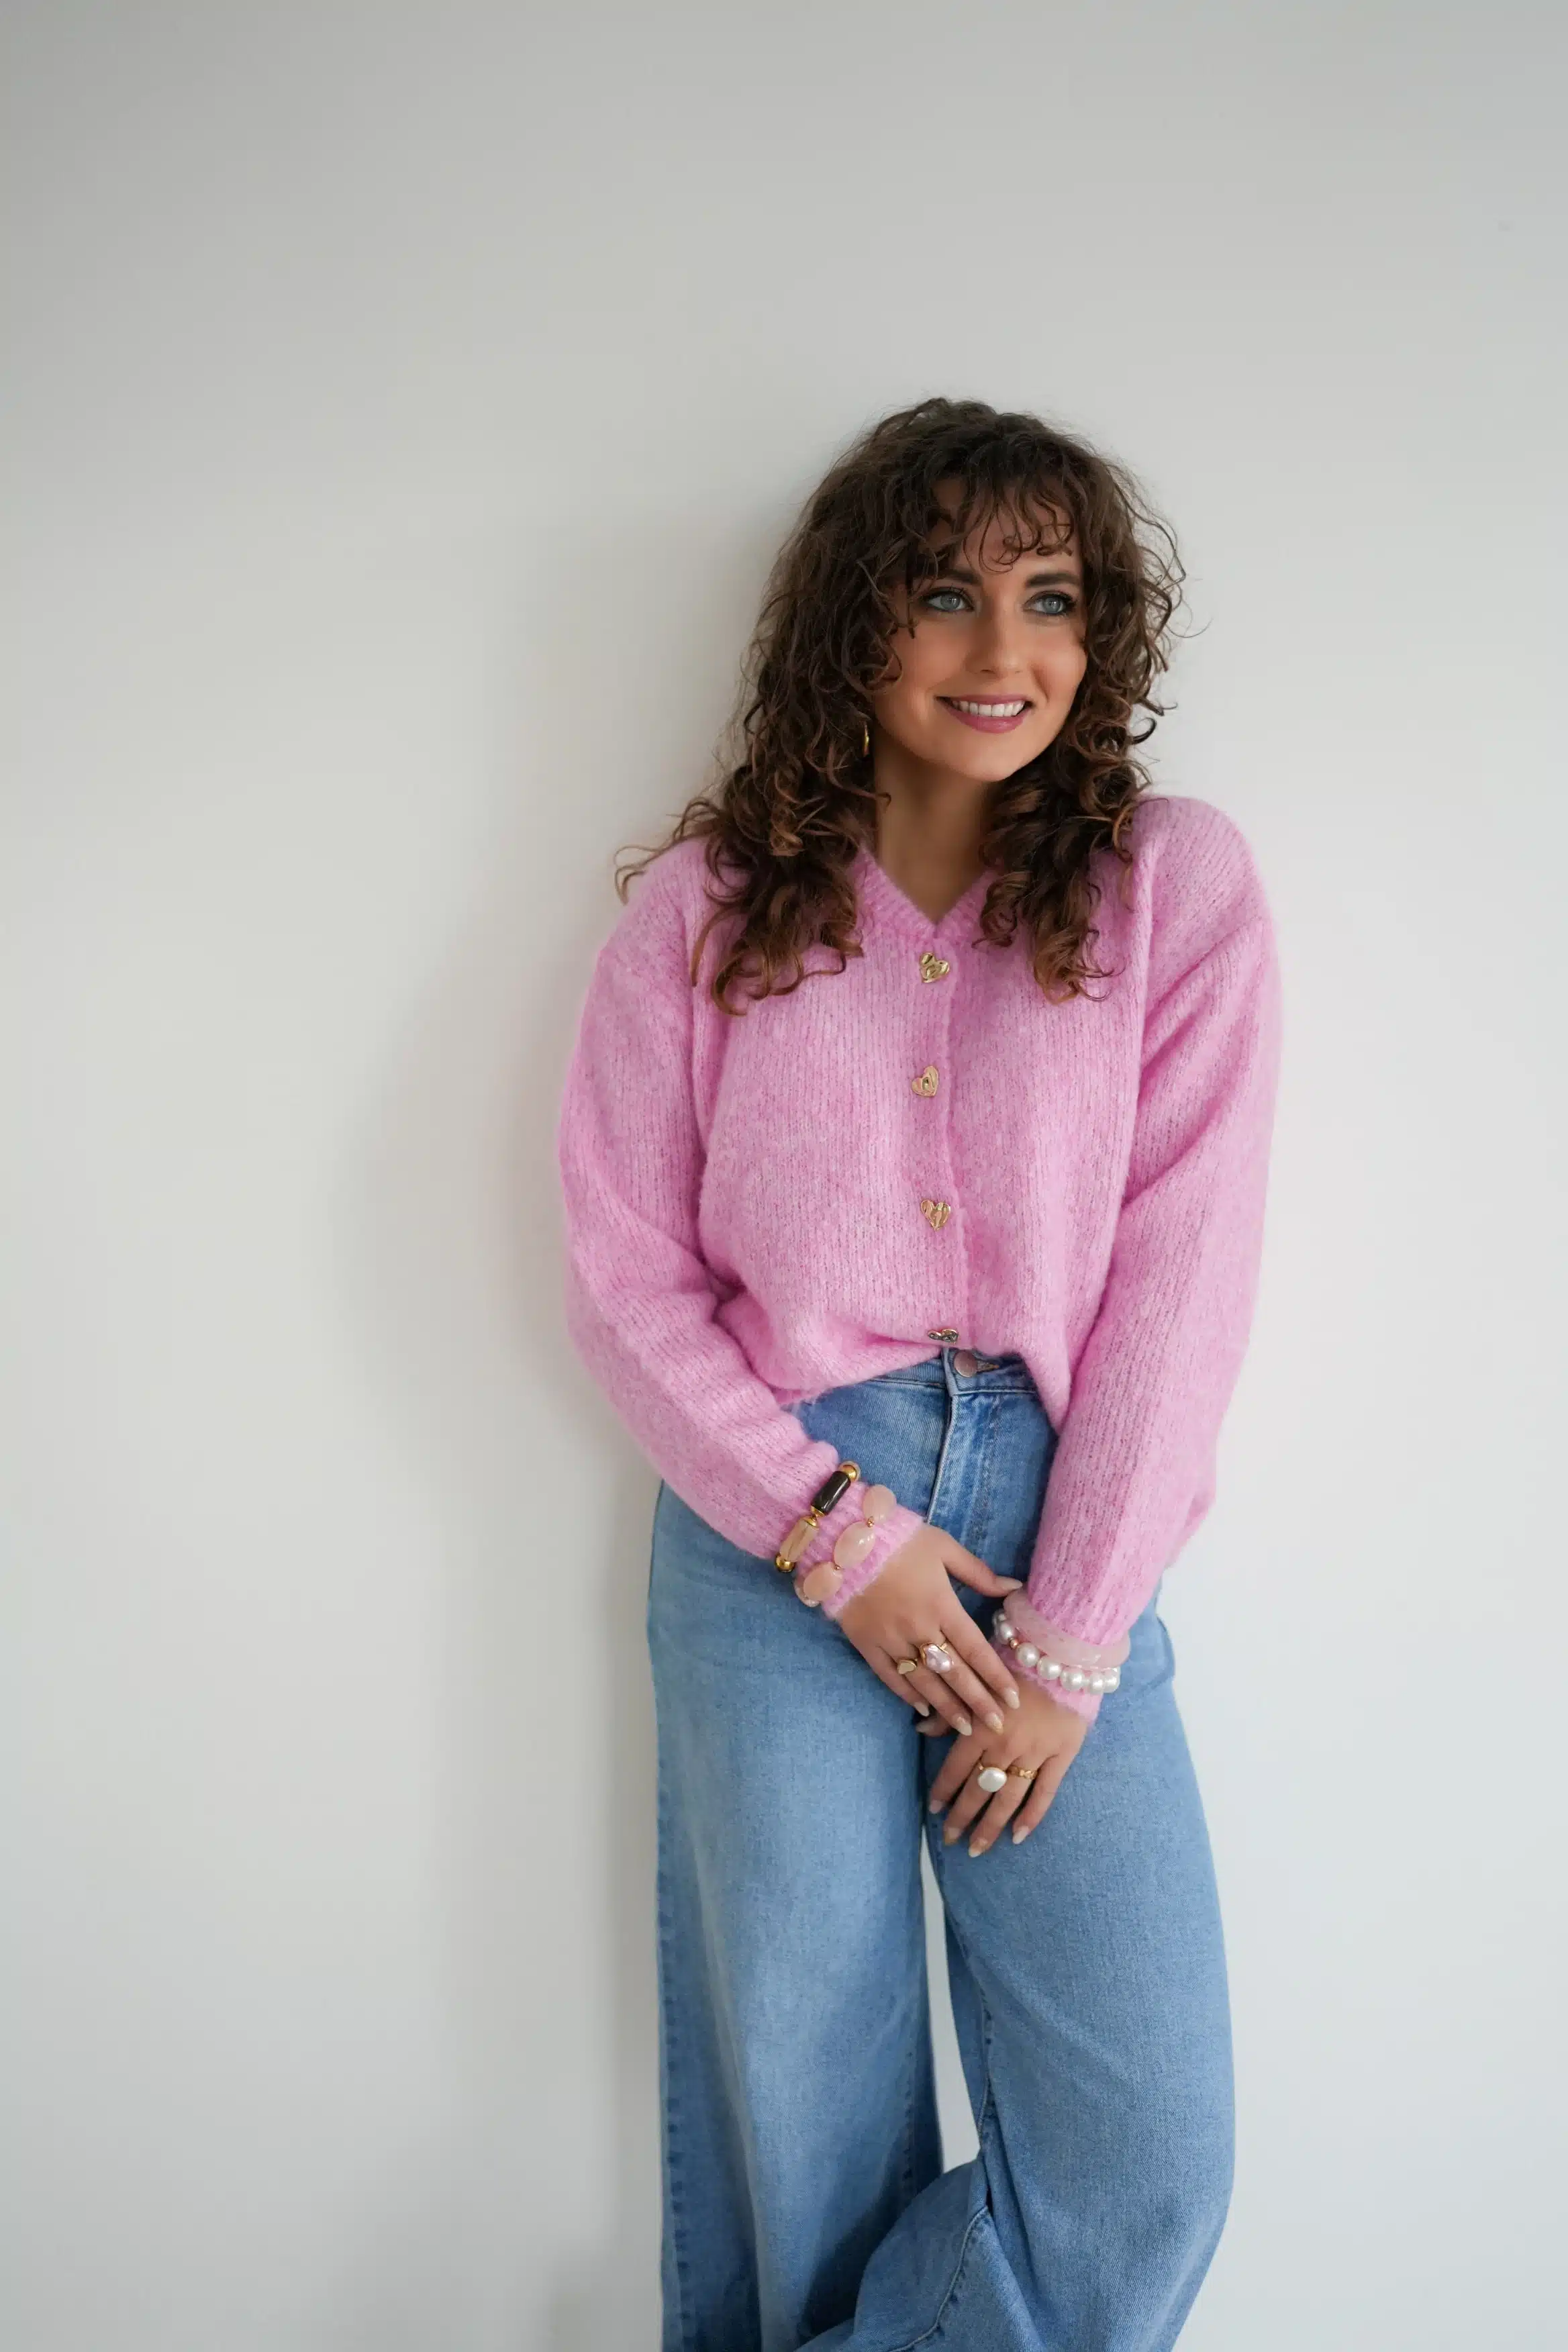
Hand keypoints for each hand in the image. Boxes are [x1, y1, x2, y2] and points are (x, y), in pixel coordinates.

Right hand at [834, 1525, 1024, 1737]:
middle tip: (998, 1726)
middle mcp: (919, 1628)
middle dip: (978, 1702)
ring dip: (947, 1707)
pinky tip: (923, 1709)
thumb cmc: (899, 1539)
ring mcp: (891, 1639)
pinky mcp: (866, 1643)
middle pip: (954, 1673)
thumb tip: (1014, 1588)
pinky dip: (907, 1694)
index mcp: (942, 1605)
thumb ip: (978, 1572)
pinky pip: (890, 1676)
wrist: (843, 1539)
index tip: (1014, 1699)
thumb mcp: (943, 1547)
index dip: (996, 1676)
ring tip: (966, 1727)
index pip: (976, 1649)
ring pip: (924, 1682)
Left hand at [921, 1676, 1086, 1853]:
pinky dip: (1032, 1817)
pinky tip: (1017, 1837)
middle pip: (979, 1789)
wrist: (1064, 1651)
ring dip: (991, 1826)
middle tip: (951, 1839)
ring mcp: (1035, 1753)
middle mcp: (1005, 1745)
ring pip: (1008, 1797)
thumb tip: (919, 1729)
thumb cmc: (1014, 1661)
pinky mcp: (1062, 1755)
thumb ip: (950, 1709)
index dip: (943, 1791)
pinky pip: (1045, 1793)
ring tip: (977, 1848)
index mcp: (981, 1726)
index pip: (956, 1768)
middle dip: (962, 1817)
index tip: (934, 1810)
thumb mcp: (976, 1680)